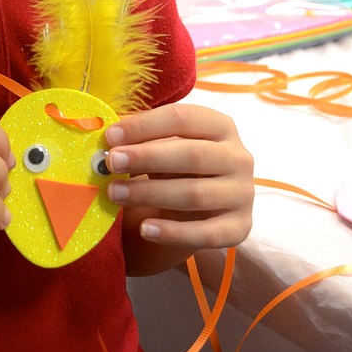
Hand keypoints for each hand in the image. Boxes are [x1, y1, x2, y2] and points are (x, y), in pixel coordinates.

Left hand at [104, 103, 253, 254]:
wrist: (203, 207)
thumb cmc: (177, 166)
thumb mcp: (165, 145)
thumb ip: (143, 139)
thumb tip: (109, 138)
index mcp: (220, 126)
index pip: (183, 118)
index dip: (144, 126)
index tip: (110, 136)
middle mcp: (238, 158)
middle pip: (191, 155)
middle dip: (146, 158)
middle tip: (111, 163)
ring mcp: (242, 194)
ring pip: (195, 194)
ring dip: (150, 194)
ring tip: (114, 193)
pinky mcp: (239, 227)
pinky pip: (206, 233)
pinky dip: (173, 233)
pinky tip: (145, 230)